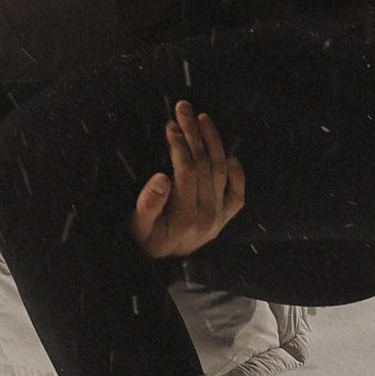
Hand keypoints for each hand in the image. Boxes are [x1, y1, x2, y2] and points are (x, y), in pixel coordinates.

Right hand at [131, 99, 245, 259]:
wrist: (159, 267)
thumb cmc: (144, 241)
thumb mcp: (137, 226)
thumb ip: (148, 204)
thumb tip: (161, 177)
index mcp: (186, 216)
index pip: (186, 171)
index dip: (179, 145)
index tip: (169, 125)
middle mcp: (209, 215)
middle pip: (204, 165)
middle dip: (194, 134)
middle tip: (184, 109)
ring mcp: (220, 217)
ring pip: (221, 172)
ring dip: (213, 142)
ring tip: (204, 118)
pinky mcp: (225, 219)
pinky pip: (237, 195)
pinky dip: (237, 175)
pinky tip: (230, 156)